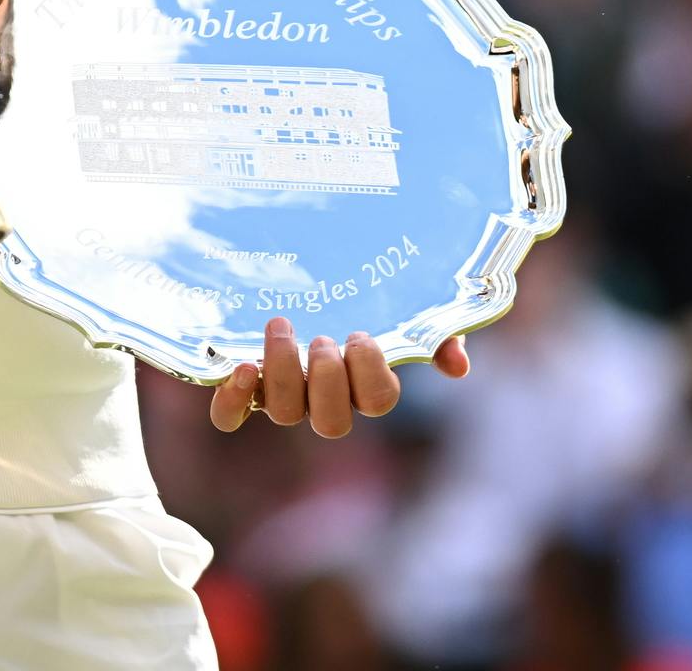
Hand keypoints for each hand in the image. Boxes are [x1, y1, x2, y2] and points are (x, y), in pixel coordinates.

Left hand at [208, 317, 471, 435]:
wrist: (304, 268)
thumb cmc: (364, 294)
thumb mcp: (406, 306)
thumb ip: (437, 332)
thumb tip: (458, 365)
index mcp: (366, 382)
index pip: (378, 402)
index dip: (371, 375)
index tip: (360, 334)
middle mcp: (326, 397)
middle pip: (332, 422)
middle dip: (328, 380)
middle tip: (323, 339)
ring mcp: (285, 394)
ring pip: (285, 414)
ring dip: (285, 373)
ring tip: (282, 327)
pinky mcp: (246, 385)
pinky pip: (233, 416)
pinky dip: (233, 401)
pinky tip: (242, 367)